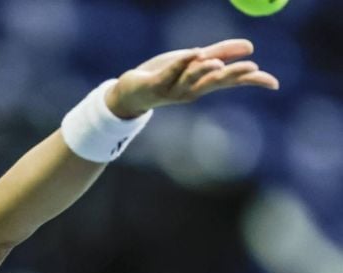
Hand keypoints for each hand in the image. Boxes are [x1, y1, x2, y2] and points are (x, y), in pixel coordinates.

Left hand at [105, 39, 279, 118]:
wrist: (132, 92)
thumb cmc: (165, 75)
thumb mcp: (194, 62)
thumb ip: (220, 53)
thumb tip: (249, 46)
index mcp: (203, 84)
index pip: (232, 82)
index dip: (252, 81)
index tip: (274, 83)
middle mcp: (192, 90)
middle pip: (216, 82)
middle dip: (234, 75)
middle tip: (252, 68)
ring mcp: (174, 90)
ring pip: (192, 79)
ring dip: (205, 70)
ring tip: (218, 63)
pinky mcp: (156, 86)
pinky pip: (170, 74)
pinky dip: (182, 64)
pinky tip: (193, 53)